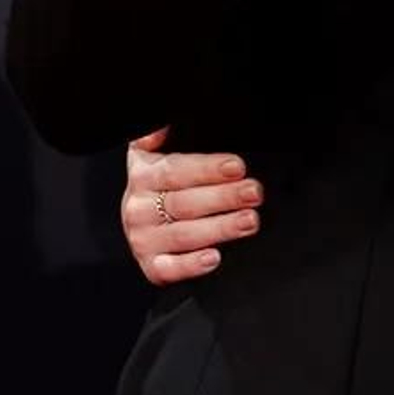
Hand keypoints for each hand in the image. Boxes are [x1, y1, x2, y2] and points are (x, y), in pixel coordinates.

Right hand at [121, 128, 262, 283]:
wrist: (147, 216)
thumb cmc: (169, 179)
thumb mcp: (163, 149)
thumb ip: (163, 136)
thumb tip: (162, 126)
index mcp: (143, 173)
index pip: (174, 170)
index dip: (207, 168)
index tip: (238, 166)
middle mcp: (139, 207)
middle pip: (184, 203)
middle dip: (224, 197)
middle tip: (255, 192)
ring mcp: (143, 238)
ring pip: (183, 235)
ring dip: (219, 228)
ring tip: (249, 221)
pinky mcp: (152, 264)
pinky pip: (169, 268)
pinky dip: (191, 265)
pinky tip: (214, 257)